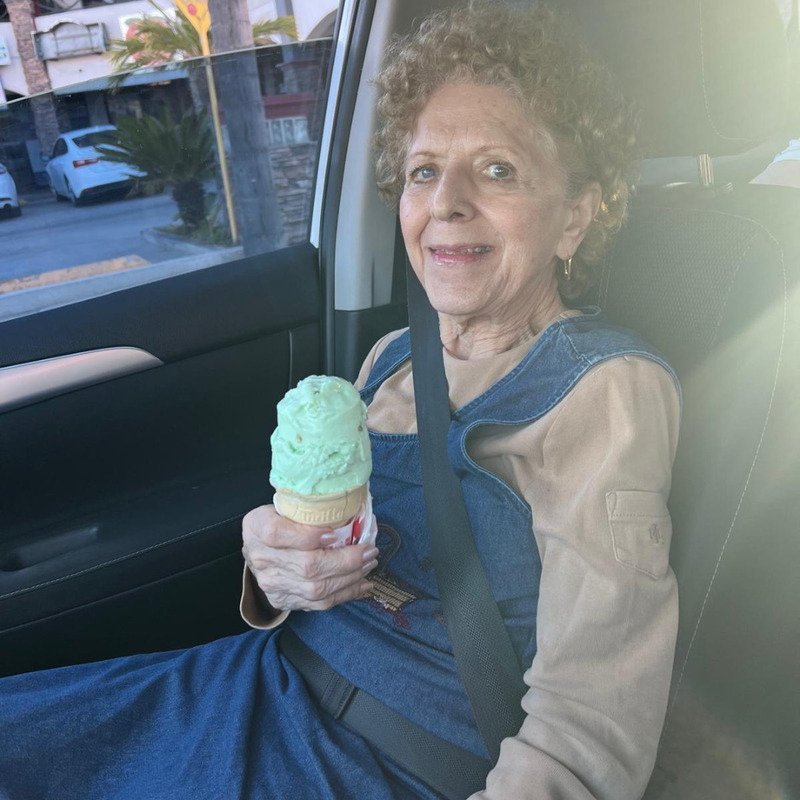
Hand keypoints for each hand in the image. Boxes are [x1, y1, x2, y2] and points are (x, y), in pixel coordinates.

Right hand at [242, 505, 378, 611]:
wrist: (257, 549)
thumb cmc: (279, 520)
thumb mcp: (286, 505)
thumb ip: (309, 508)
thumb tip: (350, 512)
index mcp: (257, 527)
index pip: (277, 533)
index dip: (307, 536)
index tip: (334, 533)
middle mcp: (261, 559)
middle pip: (307, 566)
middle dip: (346, 561)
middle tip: (370, 551)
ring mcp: (272, 584)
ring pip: (316, 590)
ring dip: (350, 578)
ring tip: (369, 565)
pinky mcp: (283, 600)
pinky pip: (318, 603)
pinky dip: (345, 594)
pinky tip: (361, 584)